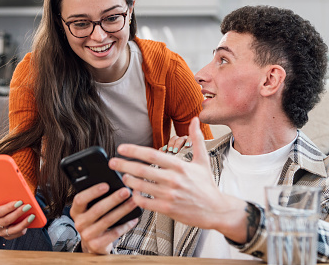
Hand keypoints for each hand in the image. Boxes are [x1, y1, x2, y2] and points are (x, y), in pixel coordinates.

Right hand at [0, 190, 34, 239]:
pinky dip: (23, 228)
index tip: (19, 202)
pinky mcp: (8, 236)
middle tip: (28, 206)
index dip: (8, 208)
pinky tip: (30, 221)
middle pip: (5, 221)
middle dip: (17, 213)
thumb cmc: (2, 201)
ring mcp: (0, 231)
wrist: (9, 209)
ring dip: (23, 223)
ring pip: (11, 230)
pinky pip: (16, 234)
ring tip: (31, 216)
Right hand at [69, 183, 138, 253]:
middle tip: (126, 191)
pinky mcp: (97, 245)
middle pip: (97, 209)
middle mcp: (79, 223)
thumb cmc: (95, 220)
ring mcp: (87, 235)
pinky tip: (134, 219)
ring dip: (123, 210)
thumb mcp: (91, 209)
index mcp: (76, 211)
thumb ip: (98, 198)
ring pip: (107, 220)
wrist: (94, 244)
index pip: (80, 199)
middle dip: (113, 199)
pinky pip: (114, 233)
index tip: (106, 184)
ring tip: (134, 202)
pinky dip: (126, 225)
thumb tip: (116, 184)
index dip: (92, 192)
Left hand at [111, 117, 245, 235]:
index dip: (134, 150)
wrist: (215, 209)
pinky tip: (132, 193)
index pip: (152, 154)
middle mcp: (173, 179)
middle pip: (142, 170)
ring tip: (122, 176)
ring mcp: (169, 195)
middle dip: (123, 165)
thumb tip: (196, 120)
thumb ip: (197, 139)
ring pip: (141, 186)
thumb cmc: (207, 185)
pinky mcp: (167, 209)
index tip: (122, 148)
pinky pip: (145, 202)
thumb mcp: (203, 160)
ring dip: (128, 181)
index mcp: (180, 165)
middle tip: (113, 162)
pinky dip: (135, 197)